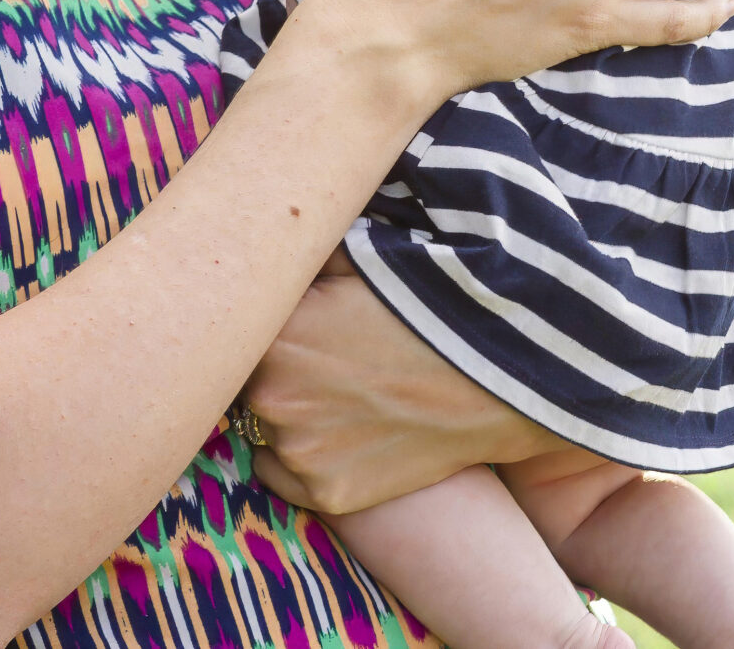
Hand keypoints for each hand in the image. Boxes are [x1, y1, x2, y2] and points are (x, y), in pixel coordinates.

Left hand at [241, 271, 566, 514]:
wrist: (500, 377)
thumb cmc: (433, 307)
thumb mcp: (361, 257)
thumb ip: (302, 253)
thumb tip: (266, 239)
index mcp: (273, 334)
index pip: (233, 327)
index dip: (260, 321)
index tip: (284, 316)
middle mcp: (271, 399)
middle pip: (247, 378)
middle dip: (272, 364)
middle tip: (321, 352)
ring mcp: (299, 452)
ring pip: (264, 425)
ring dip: (289, 409)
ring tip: (345, 388)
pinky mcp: (327, 494)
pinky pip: (282, 472)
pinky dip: (302, 454)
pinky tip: (342, 428)